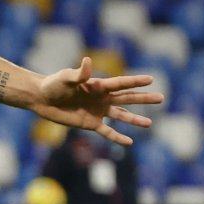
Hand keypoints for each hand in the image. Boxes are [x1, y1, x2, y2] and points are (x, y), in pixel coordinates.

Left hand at [33, 56, 162, 145]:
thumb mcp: (65, 78)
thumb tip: (87, 62)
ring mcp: (98, 111)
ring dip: (134, 119)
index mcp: (98, 85)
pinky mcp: (90, 123)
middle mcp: (102, 98)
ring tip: (149, 124)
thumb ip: (78, 74)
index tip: (151, 79)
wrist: (42, 98)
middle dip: (143, 99)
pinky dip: (117, 137)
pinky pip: (107, 132)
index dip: (135, 81)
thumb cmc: (53, 84)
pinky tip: (129, 142)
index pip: (121, 83)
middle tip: (161, 98)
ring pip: (121, 115)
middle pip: (127, 98)